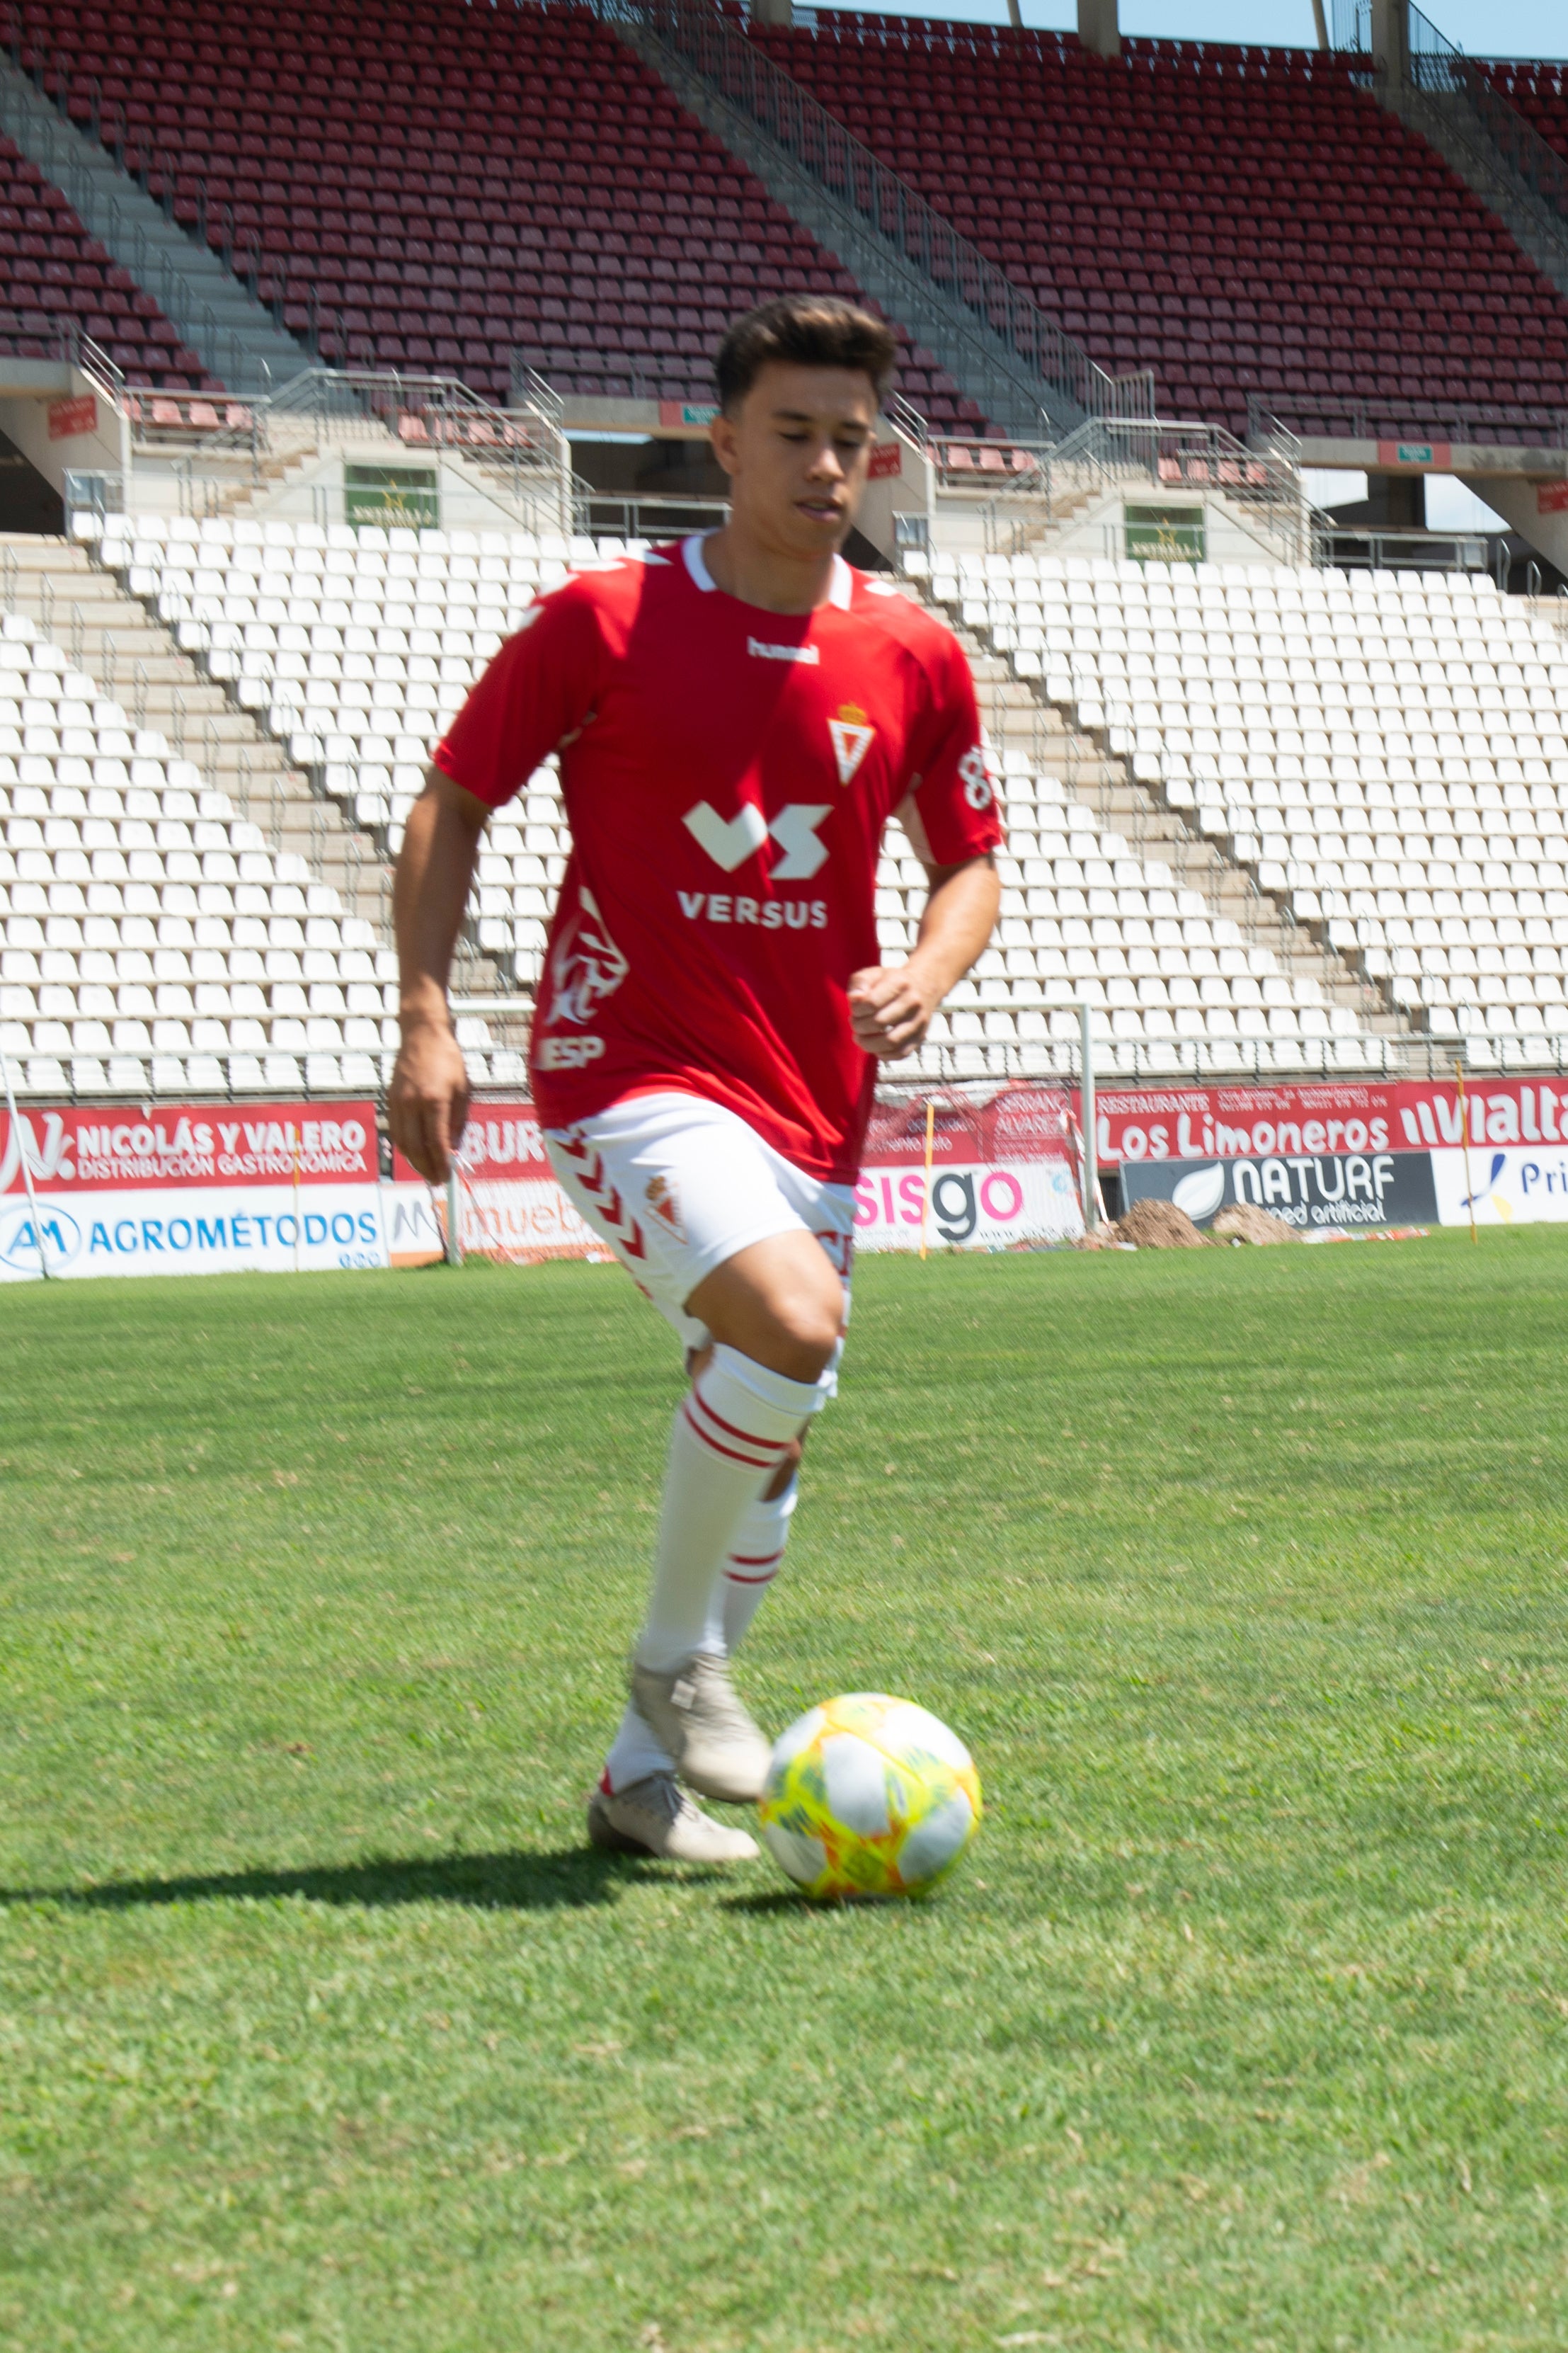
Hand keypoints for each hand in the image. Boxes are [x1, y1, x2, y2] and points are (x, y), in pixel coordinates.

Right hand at [388, 1016, 470, 1181]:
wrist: (421, 1035)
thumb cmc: (448, 1060)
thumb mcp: (463, 1090)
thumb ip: (458, 1121)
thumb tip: (453, 1148)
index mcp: (435, 1101)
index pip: (436, 1142)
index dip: (441, 1163)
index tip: (446, 1176)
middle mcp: (413, 1104)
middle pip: (416, 1147)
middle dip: (427, 1168)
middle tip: (437, 1180)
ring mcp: (398, 1102)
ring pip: (402, 1142)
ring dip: (414, 1161)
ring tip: (426, 1171)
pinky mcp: (390, 1100)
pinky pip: (395, 1131)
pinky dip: (405, 1146)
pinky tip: (415, 1153)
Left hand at [847, 961, 941, 1059]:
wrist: (922, 987)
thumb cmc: (891, 982)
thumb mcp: (873, 974)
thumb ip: (859, 983)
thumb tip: (854, 999)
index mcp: (900, 982)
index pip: (871, 1002)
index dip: (856, 1010)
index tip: (854, 1009)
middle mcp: (913, 1002)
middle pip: (879, 1022)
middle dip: (859, 1026)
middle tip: (855, 1023)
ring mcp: (919, 1021)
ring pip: (891, 1042)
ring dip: (869, 1044)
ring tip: (860, 1037)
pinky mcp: (920, 1037)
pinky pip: (901, 1053)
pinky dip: (883, 1054)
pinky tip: (875, 1046)